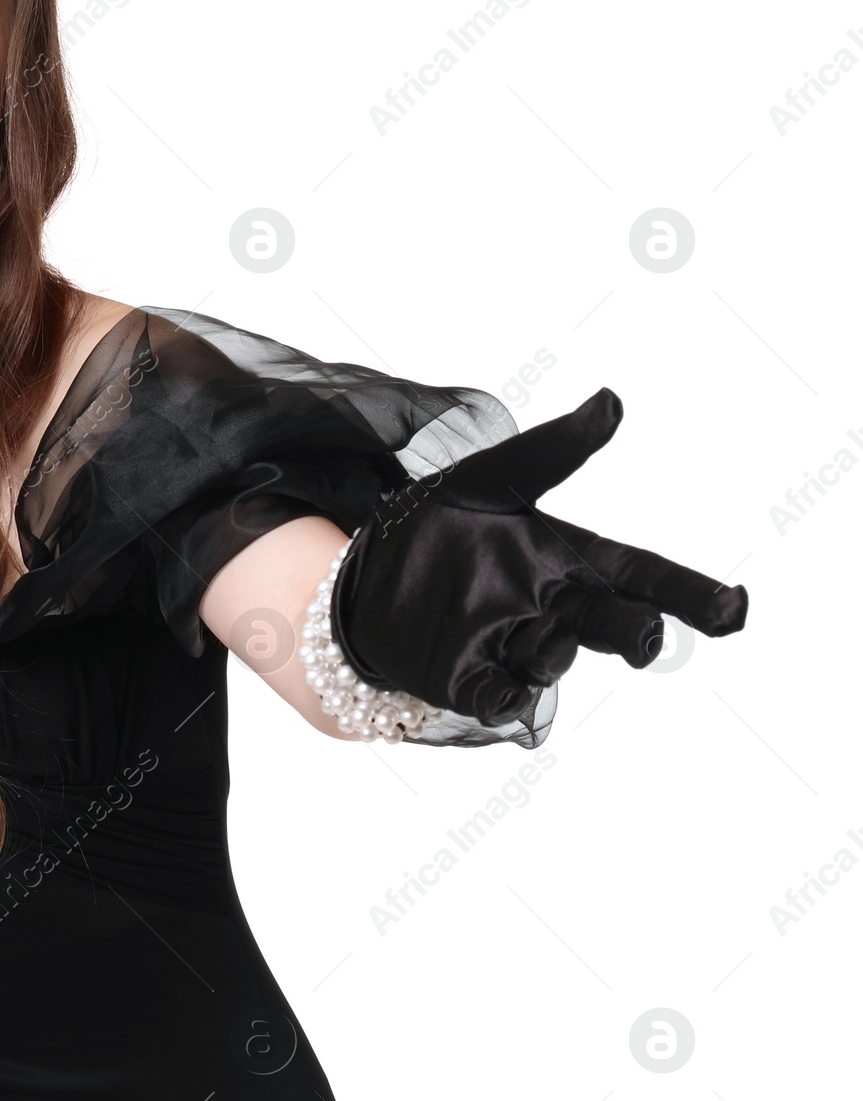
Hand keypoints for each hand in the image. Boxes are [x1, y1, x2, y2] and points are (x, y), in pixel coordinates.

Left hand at [330, 389, 748, 726]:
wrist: (365, 567)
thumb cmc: (437, 520)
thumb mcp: (488, 478)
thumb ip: (551, 451)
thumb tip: (611, 401)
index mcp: (568, 560)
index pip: (642, 576)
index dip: (689, 594)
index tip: (734, 610)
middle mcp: (552, 610)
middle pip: (611, 624)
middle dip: (634, 631)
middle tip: (646, 633)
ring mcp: (511, 648)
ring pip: (552, 661)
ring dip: (554, 652)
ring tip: (541, 632)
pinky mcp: (467, 679)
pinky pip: (497, 698)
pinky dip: (505, 699)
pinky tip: (503, 693)